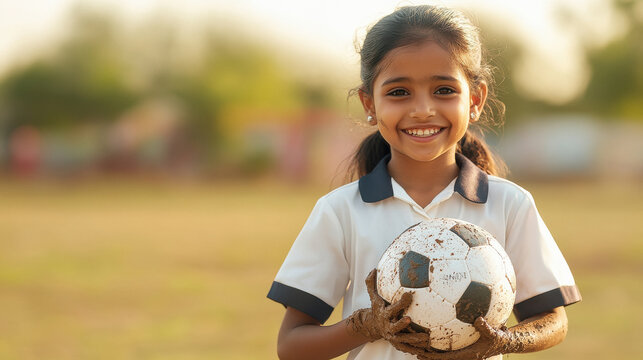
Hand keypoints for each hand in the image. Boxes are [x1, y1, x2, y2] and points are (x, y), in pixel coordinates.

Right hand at [346, 269, 430, 347]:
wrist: (374, 326)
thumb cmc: (378, 308)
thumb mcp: (374, 296)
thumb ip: (372, 283)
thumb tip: (373, 268)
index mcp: (385, 314)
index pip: (392, 308)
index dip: (400, 303)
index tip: (408, 295)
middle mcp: (388, 326)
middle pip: (395, 326)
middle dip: (402, 324)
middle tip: (410, 319)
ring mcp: (394, 337)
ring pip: (404, 339)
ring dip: (414, 339)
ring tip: (426, 338)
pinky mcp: (398, 344)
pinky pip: (409, 348)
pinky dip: (417, 349)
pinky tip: (428, 349)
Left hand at [398, 317, 514, 359]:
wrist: (504, 340)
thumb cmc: (500, 338)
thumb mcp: (495, 334)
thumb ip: (486, 328)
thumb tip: (479, 319)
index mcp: (465, 354)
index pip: (444, 358)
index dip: (431, 357)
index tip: (418, 353)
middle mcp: (459, 352)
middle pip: (437, 355)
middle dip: (423, 351)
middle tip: (408, 345)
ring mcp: (459, 348)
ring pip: (438, 348)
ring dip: (425, 344)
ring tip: (410, 336)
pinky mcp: (460, 342)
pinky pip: (444, 340)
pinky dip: (434, 335)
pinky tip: (426, 323)